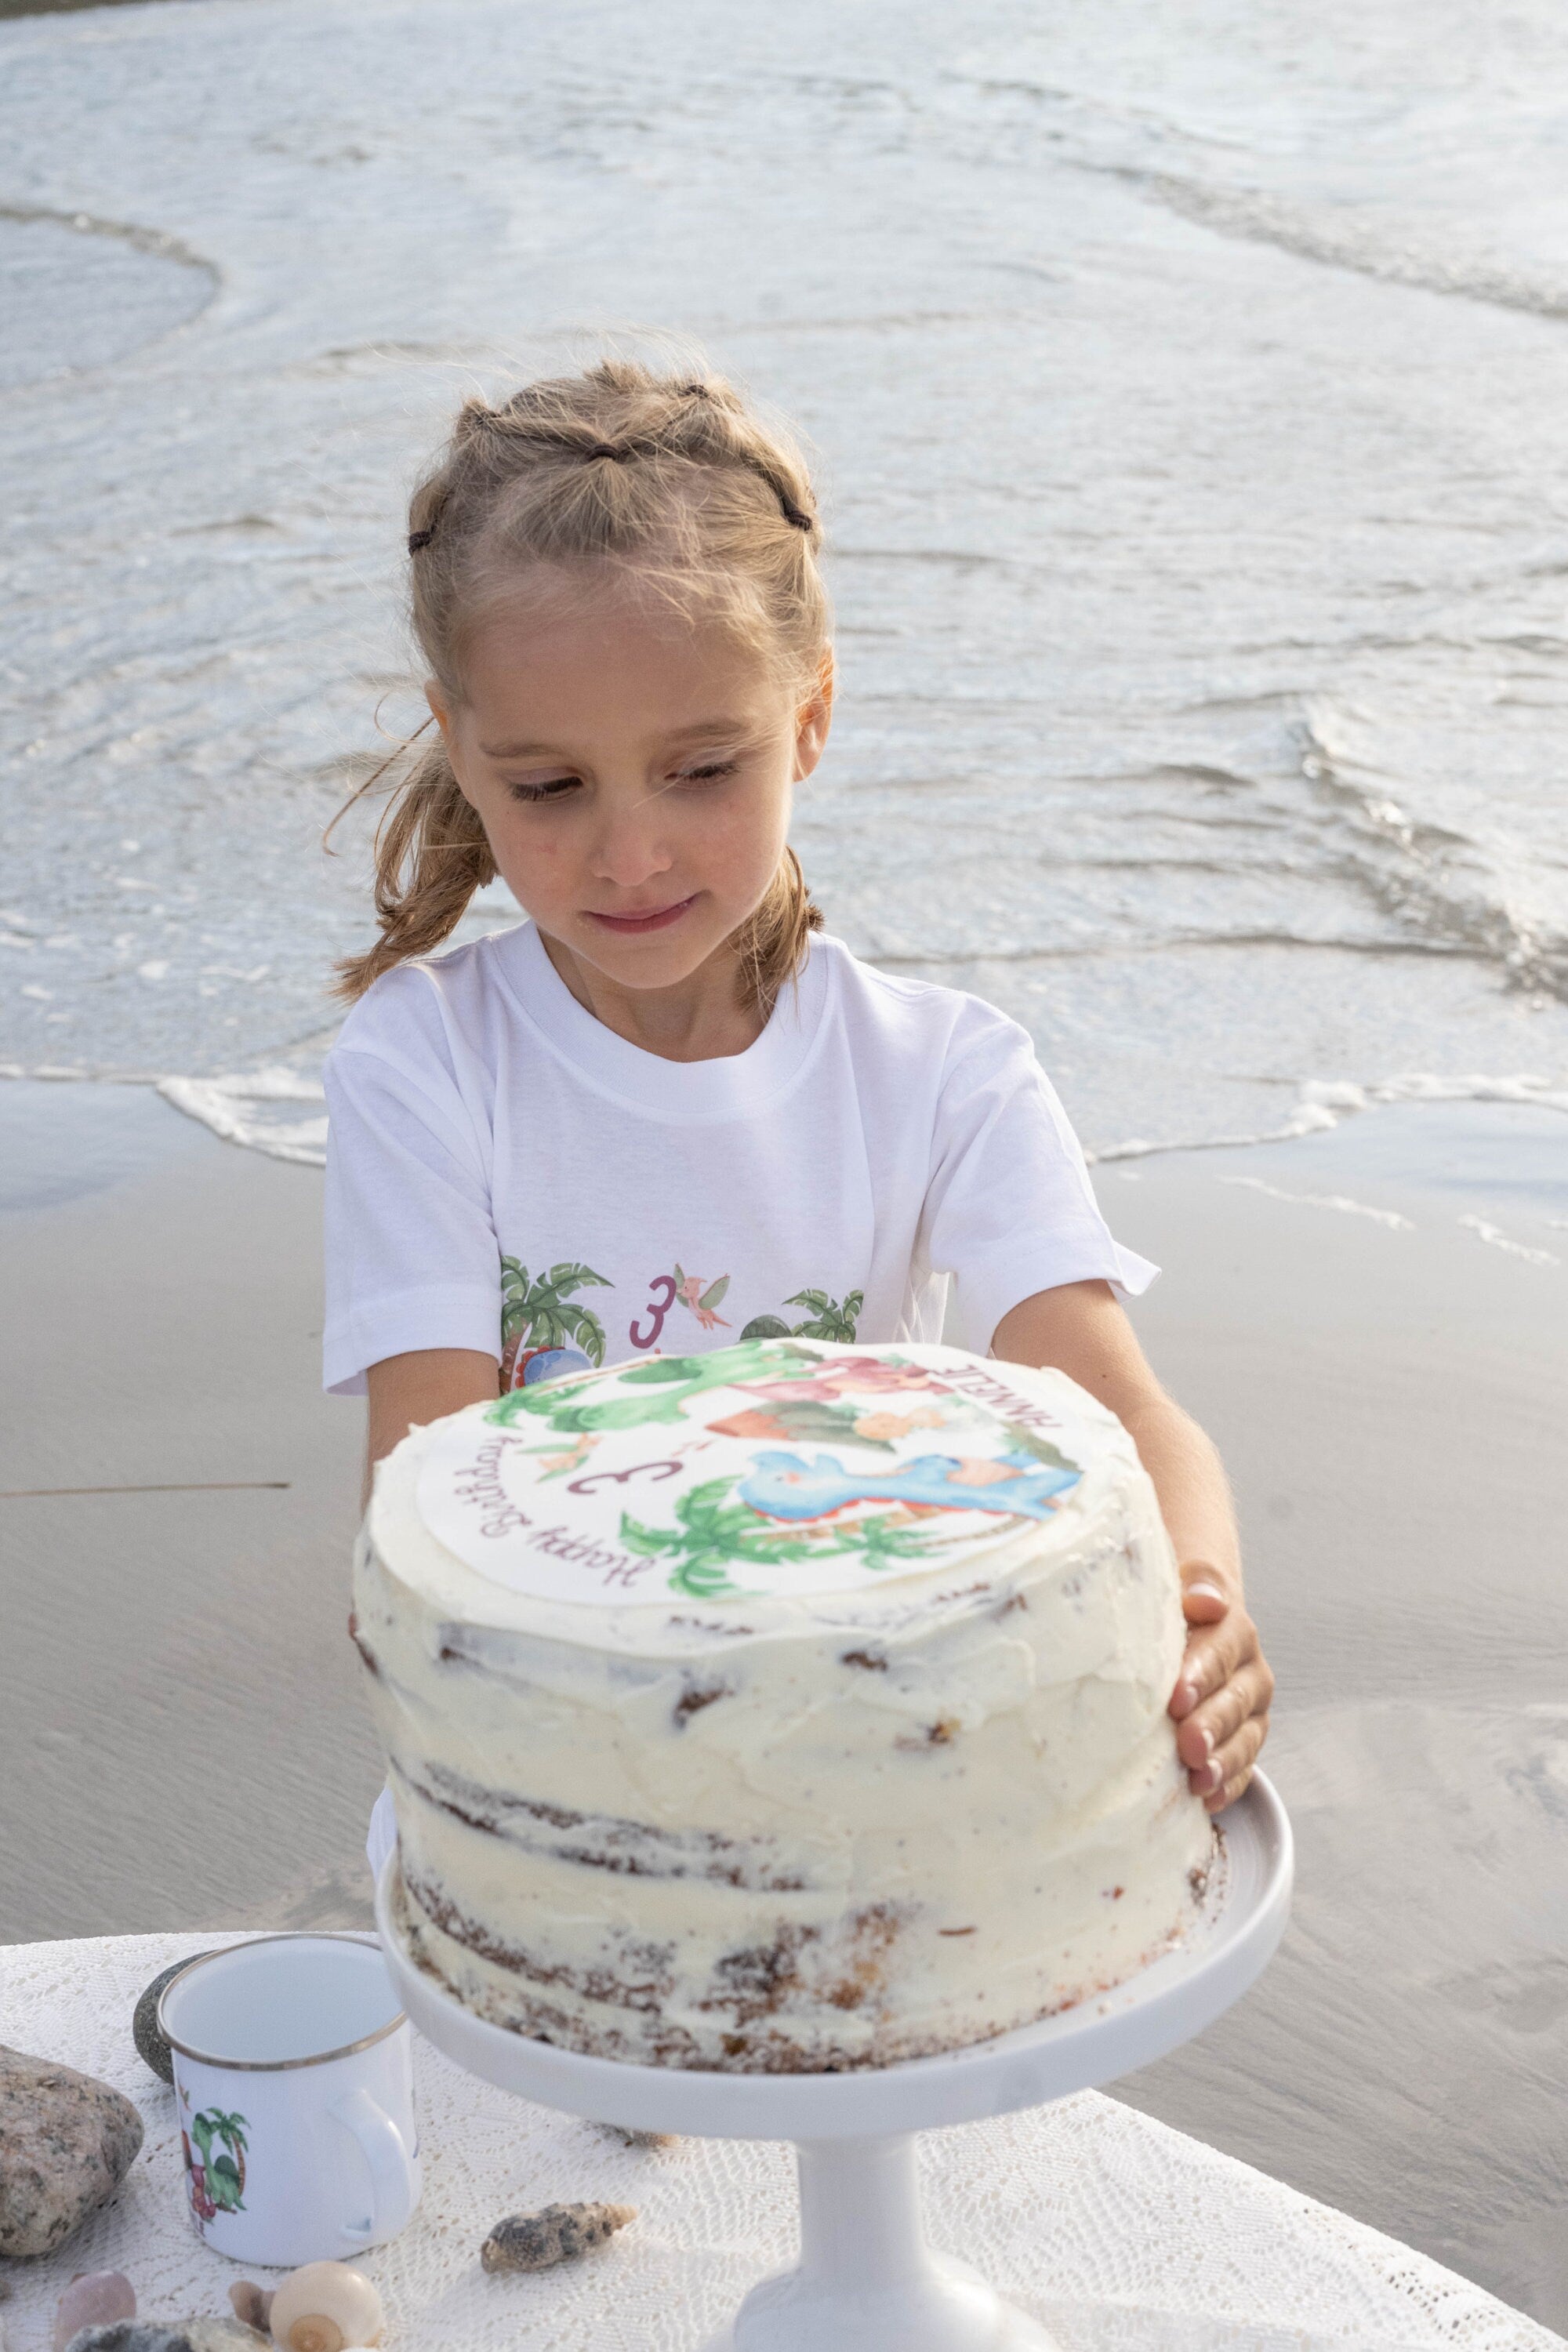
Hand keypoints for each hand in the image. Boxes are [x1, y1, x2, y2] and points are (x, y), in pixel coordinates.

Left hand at [1168, 1565, 1272, 1813]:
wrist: (1192, 1624)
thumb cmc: (1175, 1607)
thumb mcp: (1180, 1580)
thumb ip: (1197, 1583)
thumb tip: (1208, 1599)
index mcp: (1233, 1630)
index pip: (1219, 1652)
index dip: (1200, 1675)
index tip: (1176, 1698)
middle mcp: (1249, 1672)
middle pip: (1233, 1701)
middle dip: (1211, 1726)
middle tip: (1187, 1745)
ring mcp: (1250, 1710)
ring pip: (1243, 1739)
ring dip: (1222, 1761)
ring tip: (1200, 1780)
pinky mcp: (1244, 1740)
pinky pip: (1243, 1767)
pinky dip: (1227, 1785)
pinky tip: (1207, 1800)